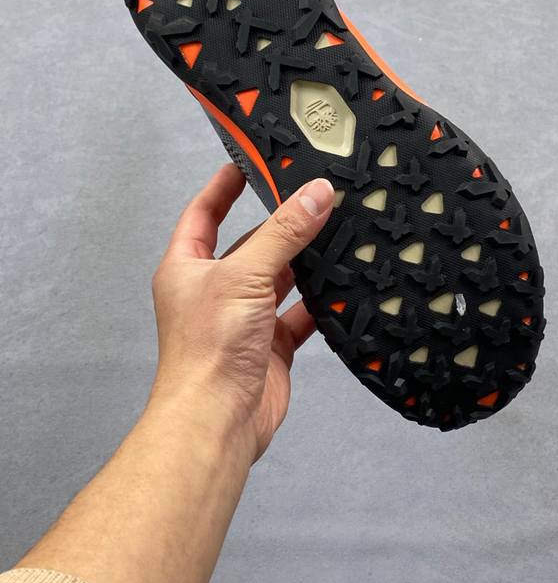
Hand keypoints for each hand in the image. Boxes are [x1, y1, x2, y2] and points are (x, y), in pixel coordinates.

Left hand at [150, 164, 333, 460]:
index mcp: (188, 268)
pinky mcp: (271, 344)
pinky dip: (320, 302)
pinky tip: (342, 286)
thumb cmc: (208, 350)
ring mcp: (245, 318)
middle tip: (312, 195)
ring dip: (304, 262)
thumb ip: (283, 233)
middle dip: (280, 224)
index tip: (249, 161)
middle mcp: (215, 290)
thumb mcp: (244, 276)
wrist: (218, 421)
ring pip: (280, 278)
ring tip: (336, 231)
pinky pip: (300, 314)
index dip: (223, 186)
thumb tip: (315, 194)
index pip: (204, 213)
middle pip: (251, 245)